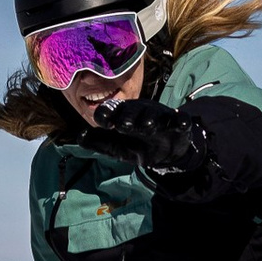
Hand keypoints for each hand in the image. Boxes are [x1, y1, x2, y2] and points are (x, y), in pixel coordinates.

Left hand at [66, 94, 200, 177]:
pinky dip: (181, 121)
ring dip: (150, 120)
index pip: (111, 110)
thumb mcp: (116, 147)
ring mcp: (159, 117)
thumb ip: (99, 142)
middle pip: (132, 111)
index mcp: (122, 114)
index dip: (106, 115)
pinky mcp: (177, 124)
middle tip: (123, 126)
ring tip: (147, 126)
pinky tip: (182, 122)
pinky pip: (180, 121)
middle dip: (127, 117)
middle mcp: (140, 112)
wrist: (166, 151)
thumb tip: (80, 135)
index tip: (104, 124)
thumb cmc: (136, 144)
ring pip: (154, 116)